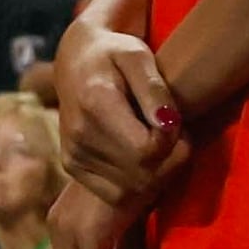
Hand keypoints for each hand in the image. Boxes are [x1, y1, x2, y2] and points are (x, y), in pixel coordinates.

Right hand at [51, 15, 180, 201]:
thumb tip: (168, 124)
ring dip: (158, 174)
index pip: (147, 150)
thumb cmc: (114, 53)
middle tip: (175, 133)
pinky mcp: (72, 166)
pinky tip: (143, 158)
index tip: (173, 118)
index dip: (173, 141)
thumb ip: (155, 89)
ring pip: (133, 190)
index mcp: (94, 104)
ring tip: (160, 143)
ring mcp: (73, 155)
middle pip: (143, 175)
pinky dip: (139, 183)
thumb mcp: (138, 55)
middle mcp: (78, 135)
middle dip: (171, 160)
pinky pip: (117, 195)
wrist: (76, 59)